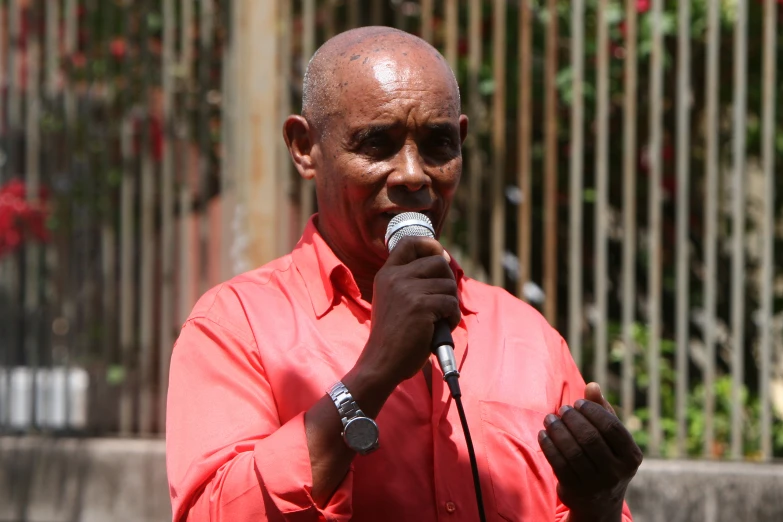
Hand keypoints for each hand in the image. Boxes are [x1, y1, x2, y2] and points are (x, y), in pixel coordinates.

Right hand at [349, 235, 459, 398]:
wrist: (381, 362)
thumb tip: (443, 261)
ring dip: (450, 304)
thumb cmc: (392, 336)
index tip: (440, 257)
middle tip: (443, 301)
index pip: (409, 242)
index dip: (430, 245)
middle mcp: (396, 277)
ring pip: (449, 284)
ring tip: (439, 319)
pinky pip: (451, 303)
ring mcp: (408, 290)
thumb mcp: (392, 299)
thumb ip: (409, 281)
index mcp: (387, 274)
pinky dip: (452, 318)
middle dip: (448, 281)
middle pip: (438, 262)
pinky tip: (440, 328)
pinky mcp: (421, 306)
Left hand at [537, 383, 642, 521]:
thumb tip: (593, 385)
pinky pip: (559, 463)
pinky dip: (549, 445)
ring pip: (572, 451)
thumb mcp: (610, 438)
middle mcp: (617, 472)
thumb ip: (603, 411)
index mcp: (631, 456)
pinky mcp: (576, 490)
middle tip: (562, 410)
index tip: (578, 403)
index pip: (611, 426)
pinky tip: (543, 434)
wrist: (598, 502)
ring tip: (549, 419)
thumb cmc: (604, 458)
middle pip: (590, 438)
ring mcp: (596, 484)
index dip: (592, 411)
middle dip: (572, 419)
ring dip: (557, 430)